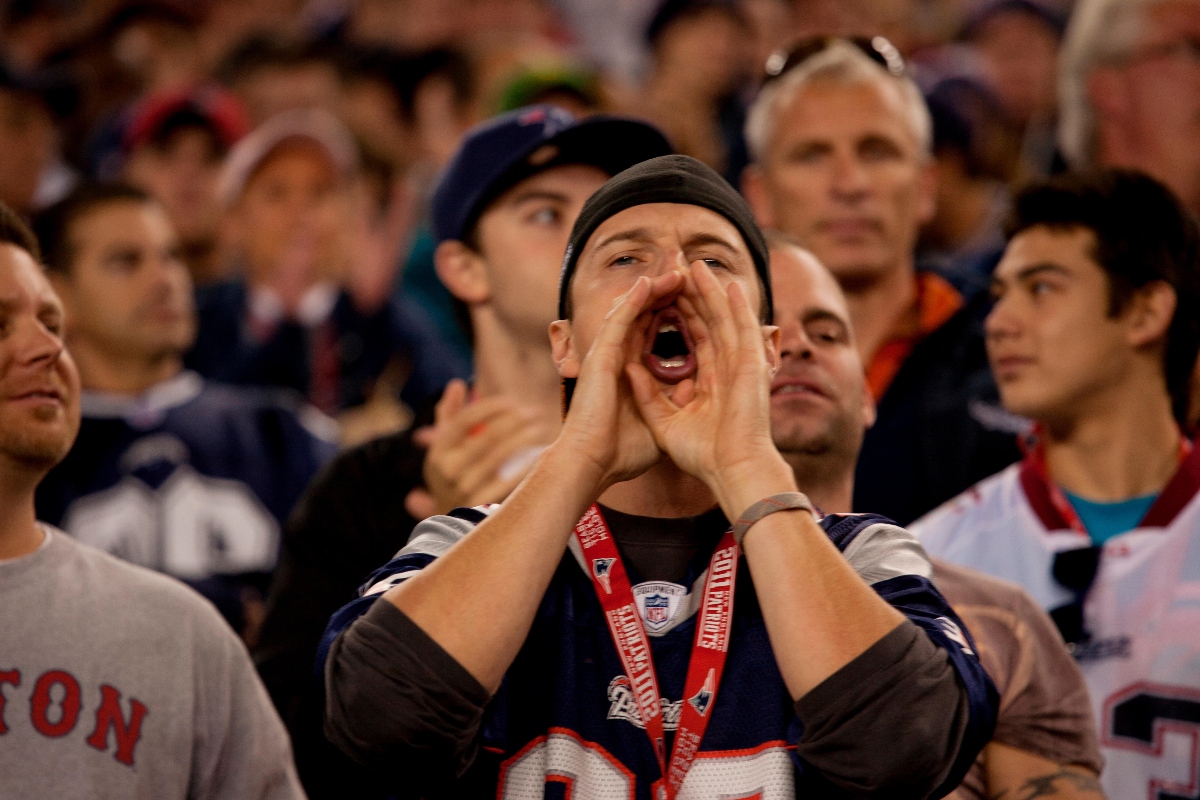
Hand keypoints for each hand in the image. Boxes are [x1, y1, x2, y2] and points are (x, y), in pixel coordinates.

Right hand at [418, 379, 557, 514]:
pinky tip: (540, 454)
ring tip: (540, 428)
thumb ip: (449, 412)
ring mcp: (464, 489)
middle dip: (513, 421)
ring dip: (523, 439)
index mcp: (438, 450)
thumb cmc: (451, 470)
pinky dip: (524, 466)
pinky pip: (507, 482)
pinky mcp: (481, 505)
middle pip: (485, 438)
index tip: (511, 400)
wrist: (448, 518)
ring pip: (500, 458)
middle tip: (534, 411)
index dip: (489, 408)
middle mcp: (447, 469)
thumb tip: (458, 383)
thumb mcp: (443, 444)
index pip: (463, 421)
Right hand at [556, 273, 684, 489]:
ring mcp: (606, 355)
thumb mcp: (658, 423)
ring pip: (632, 311)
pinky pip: (619, 322)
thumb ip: (671, 401)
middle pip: (643, 314)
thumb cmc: (619, 452)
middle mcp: (616, 359)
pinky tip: (649, 283)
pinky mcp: (600, 357)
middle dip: (665, 293)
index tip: (692, 298)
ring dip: (653, 289)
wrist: (591, 465)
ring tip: (675, 271)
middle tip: (686, 274)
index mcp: (629, 372)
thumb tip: (693, 385)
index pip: (652, 332)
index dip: (671, 312)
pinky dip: (634, 301)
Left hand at [626, 261, 791, 511]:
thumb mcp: (663, 420)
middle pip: (707, 320)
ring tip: (696, 265)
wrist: (730, 471)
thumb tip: (630, 368)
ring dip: (711, 291)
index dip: (678, 312)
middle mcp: (726, 368)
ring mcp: (740, 365)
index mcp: (709, 380)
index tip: (664, 292)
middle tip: (678, 267)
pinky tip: (728, 284)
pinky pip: (743, 330)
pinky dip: (737, 306)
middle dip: (692, 293)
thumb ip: (648, 393)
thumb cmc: (703, 456)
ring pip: (723, 318)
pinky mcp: (751, 367)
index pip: (693, 336)